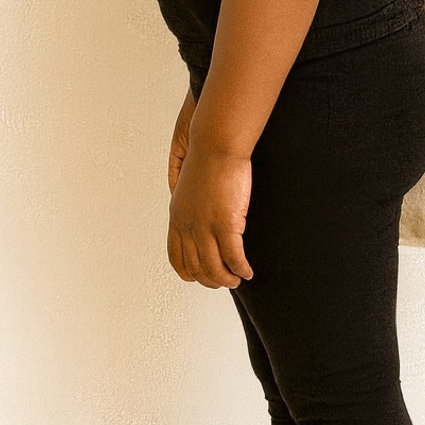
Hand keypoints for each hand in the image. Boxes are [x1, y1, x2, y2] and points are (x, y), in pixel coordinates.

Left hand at [168, 88, 254, 288]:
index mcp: (177, 216)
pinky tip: (248, 271)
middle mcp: (187, 225)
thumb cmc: (208, 156)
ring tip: (238, 279)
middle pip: (196, 267)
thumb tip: (199, 212)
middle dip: (211, 280)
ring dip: (227, 279)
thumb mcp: (190, 183)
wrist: (216, 143)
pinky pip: (234, 257)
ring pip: (213, 268)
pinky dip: (241, 269)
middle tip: (225, 281)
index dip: (188, 272)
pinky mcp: (225, 223)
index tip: (200, 276)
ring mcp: (205, 226)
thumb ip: (191, 202)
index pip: (176, 256)